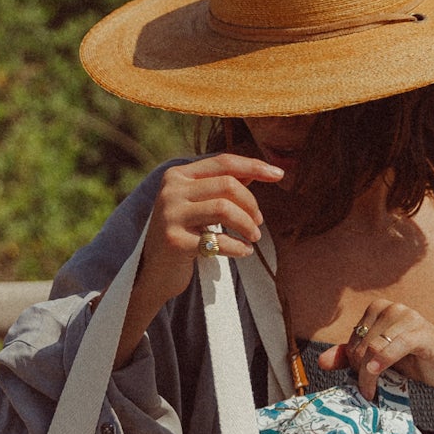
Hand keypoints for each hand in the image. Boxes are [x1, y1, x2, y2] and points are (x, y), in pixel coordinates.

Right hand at [116, 155, 283, 365]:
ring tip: (253, 237)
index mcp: (177, 175)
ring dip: (247, 224)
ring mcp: (170, 215)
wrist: (155, 271)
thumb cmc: (184, 234)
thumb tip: (260, 171)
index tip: (279, 175)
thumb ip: (222, 185)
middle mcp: (170, 190)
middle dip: (251, 204)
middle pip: (227, 185)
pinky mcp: (174, 241)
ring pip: (223, 208)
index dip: (254, 166)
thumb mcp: (198, 204)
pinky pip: (217, 240)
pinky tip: (243, 252)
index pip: (222, 162)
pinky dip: (237, 246)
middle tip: (258, 223)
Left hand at [316, 301, 433, 426]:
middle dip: (359, 370)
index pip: (353, 338)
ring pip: (371, 348)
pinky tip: (375, 376)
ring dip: (367, 375)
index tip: (362, 378)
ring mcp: (408, 318)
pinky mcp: (421, 333)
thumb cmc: (418, 361)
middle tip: (369, 387)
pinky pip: (390, 349)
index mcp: (381, 309)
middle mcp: (393, 308)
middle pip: (360, 344)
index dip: (353, 362)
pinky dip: (379, 365)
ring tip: (372, 390)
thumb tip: (321, 362)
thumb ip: (352, 358)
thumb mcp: (381, 359)